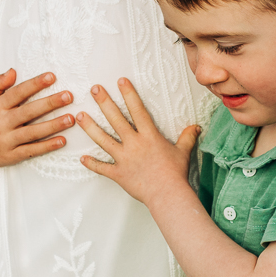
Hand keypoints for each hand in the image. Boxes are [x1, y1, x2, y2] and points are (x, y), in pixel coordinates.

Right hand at [0, 70, 74, 172]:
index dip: (35, 84)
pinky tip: (62, 140)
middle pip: (29, 111)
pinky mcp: (12, 156)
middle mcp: (2, 123)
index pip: (18, 93)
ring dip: (53, 125)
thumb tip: (13, 71)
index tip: (51, 77)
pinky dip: (47, 146)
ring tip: (70, 118)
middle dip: (50, 103)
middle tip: (68, 96)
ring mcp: (7, 141)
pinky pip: (32, 151)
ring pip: (33, 132)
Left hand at [76, 79, 199, 205]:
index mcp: (149, 136)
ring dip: (90, 127)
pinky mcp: (118, 174)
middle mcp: (134, 144)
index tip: (121, 81)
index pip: (137, 110)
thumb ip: (187, 137)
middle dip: (104, 102)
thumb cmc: (175, 174)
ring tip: (79, 116)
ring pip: (103, 140)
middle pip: (116, 119)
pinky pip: (102, 168)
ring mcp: (124, 159)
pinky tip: (82, 158)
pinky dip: (92, 163)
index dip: (129, 94)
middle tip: (94, 90)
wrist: (167, 195)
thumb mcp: (183, 152)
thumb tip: (195, 127)